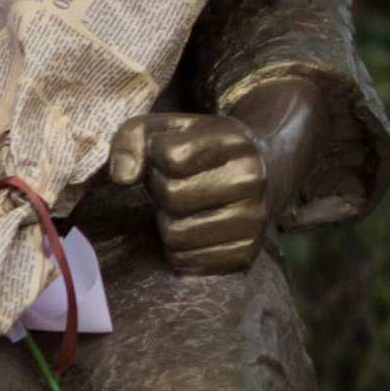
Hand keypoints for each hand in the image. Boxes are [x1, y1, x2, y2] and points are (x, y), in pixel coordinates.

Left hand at [101, 75, 332, 276]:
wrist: (267, 171)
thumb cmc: (201, 149)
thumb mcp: (168, 128)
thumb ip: (133, 137)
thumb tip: (122, 177)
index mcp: (232, 140)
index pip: (170, 156)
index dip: (156, 159)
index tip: (167, 159)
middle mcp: (250, 179)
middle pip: (171, 197)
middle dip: (161, 191)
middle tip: (175, 185)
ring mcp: (253, 220)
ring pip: (176, 235)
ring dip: (168, 222)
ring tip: (184, 208)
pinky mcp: (246, 254)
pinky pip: (187, 262)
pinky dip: (179, 249)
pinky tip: (194, 229)